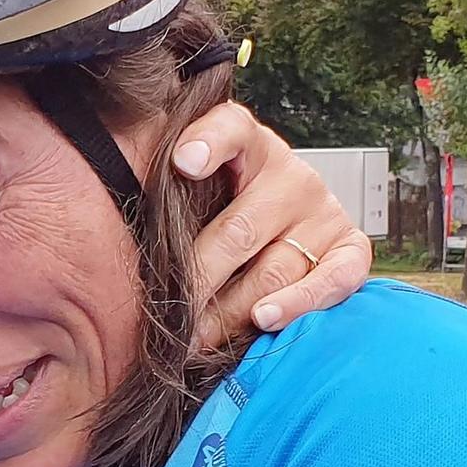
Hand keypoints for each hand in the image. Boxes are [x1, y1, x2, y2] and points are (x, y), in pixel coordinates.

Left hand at [174, 102, 373, 347]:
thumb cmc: (224, 210)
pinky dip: (297, 304)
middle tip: (165, 311)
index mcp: (250, 148)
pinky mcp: (350, 250)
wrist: (290, 225)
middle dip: (197, 279)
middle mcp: (291, 177)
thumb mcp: (199, 190)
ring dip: (230, 310)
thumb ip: (171, 189)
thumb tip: (116, 206)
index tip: (183, 162)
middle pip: (239, 232)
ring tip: (195, 337)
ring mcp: (324, 213)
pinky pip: (332, 281)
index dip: (209, 142)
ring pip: (273, 271)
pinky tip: (264, 319)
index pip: (232, 129)